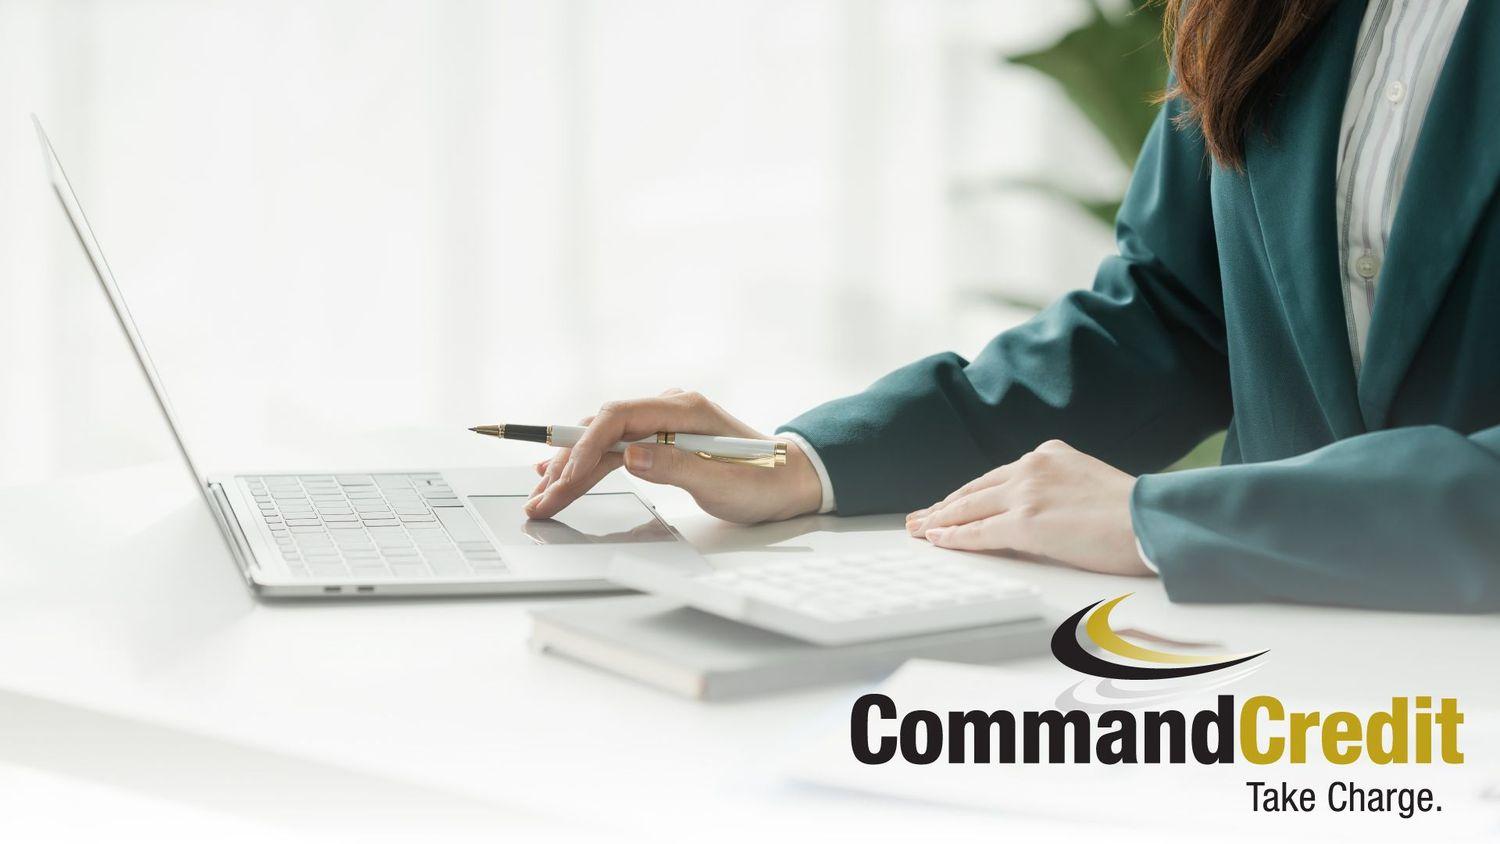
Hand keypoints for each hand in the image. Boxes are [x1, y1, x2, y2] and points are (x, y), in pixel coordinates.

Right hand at [524, 389, 823, 524]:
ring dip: (570, 468)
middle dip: (567, 465)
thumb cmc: (763, 481)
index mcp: (684, 409)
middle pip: (602, 430)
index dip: (586, 446)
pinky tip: (558, 474)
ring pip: (603, 441)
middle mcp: (669, 408)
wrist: (788, 480)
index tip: (567, 478)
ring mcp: (662, 421)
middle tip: (540, 499)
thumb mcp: (722, 482)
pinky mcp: (660, 438)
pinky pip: (613, 447)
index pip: (618, 416)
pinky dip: (586, 465)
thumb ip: (675, 466)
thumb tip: (629, 456)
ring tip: (540, 496)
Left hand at [905, 439, 1150, 575]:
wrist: (1152, 521)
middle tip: (919, 516)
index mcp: (1049, 454)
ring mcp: (1026, 492)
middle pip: (975, 490)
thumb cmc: (1133, 514)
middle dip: (944, 506)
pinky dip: (953, 537)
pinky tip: (937, 540)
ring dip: (939, 520)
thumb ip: (1057, 489)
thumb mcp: (1089, 484)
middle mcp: (1032, 466)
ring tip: (918, 529)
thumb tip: (1037, 515)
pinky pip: (978, 532)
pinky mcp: (1025, 521)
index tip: (948, 503)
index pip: (996, 476)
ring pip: (969, 508)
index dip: (967, 493)